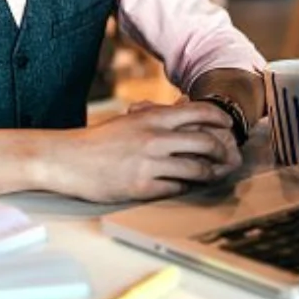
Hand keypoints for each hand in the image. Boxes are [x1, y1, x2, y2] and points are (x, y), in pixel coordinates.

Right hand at [49, 101, 240, 202]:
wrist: (70, 160)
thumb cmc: (101, 140)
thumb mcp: (132, 120)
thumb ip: (158, 116)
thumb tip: (187, 109)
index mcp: (153, 118)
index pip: (201, 112)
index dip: (222, 120)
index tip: (229, 128)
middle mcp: (155, 138)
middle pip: (207, 143)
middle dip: (224, 152)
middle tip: (229, 157)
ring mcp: (150, 164)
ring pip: (198, 169)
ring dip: (212, 173)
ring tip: (214, 175)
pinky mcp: (142, 187)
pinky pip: (178, 189)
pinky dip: (189, 188)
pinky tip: (189, 186)